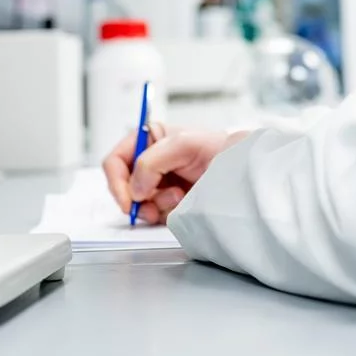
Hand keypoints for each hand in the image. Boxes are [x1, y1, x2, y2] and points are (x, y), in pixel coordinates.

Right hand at [101, 125, 248, 224]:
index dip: (116, 180)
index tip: (127, 199)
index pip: (116, 160)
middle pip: (123, 186)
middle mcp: (149, 163)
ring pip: (138, 203)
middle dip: (136, 198)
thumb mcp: (182, 144)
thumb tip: (134, 189)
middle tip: (148, 208)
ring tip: (177, 198)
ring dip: (154, 205)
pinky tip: (181, 203)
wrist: (239, 172)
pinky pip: (153, 214)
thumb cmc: (217, 149)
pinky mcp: (167, 202)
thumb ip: (151, 162)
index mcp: (148, 141)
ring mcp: (158, 184)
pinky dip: (164, 213)